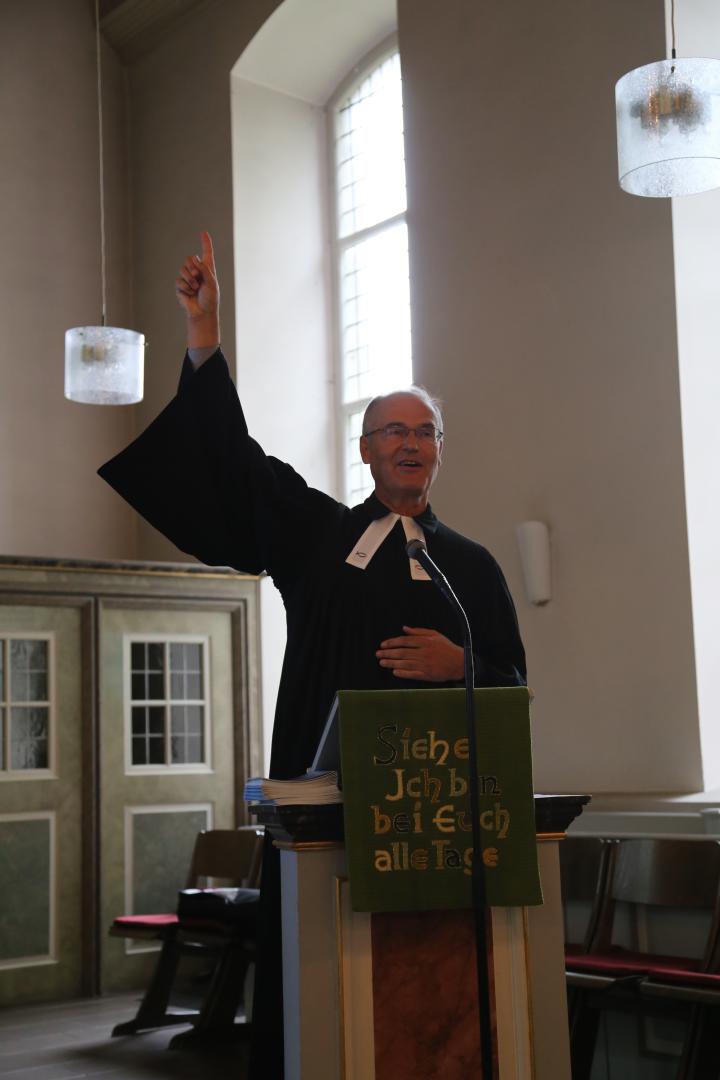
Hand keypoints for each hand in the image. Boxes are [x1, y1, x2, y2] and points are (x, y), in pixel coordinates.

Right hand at [176, 231, 219, 346]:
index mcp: (208, 269)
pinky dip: (185, 287)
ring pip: (183, 269)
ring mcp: (188, 278)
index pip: (207, 253)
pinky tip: (190, 293)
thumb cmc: (210, 299)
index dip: (205, 243)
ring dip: (190, 279)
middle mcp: (198, 271)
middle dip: (193, 267)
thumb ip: (205, 270)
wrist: (202, 312)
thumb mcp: (212, 283)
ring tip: (195, 288)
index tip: (204, 233)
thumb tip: (195, 260)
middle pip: (190, 258)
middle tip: (198, 278)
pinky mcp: (181, 285)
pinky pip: (179, 280)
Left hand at [376, 626, 463, 681]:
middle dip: (388, 653)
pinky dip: (403, 673)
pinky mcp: (427, 674)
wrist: (460, 663)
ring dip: (392, 663)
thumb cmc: (447, 648)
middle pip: (402, 652)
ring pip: (405, 663)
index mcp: (425, 641)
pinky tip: (395, 672)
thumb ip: (418, 631)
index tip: (383, 645)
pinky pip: (413, 674)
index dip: (392, 643)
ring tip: (382, 662)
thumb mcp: (434, 634)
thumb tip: (404, 628)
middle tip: (378, 654)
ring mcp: (425, 664)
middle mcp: (424, 652)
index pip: (404, 641)